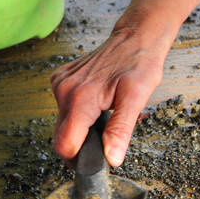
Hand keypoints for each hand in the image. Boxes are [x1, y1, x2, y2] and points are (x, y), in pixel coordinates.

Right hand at [50, 0, 199, 166]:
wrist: (135, 38)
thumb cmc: (139, 64)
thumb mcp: (136, 99)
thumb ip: (120, 130)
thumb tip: (111, 159)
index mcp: (81, 98)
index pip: (65, 145)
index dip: (80, 159)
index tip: (96, 160)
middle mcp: (64, 90)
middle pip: (61, 137)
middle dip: (81, 146)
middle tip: (105, 140)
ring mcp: (60, 84)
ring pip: (62, 124)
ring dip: (80, 130)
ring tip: (104, 117)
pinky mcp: (60, 80)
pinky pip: (64, 109)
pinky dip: (78, 114)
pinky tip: (97, 104)